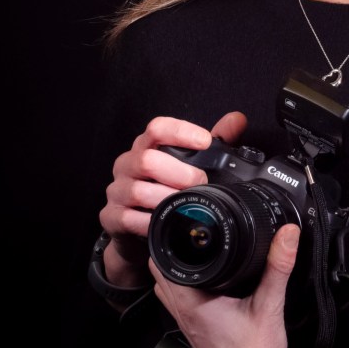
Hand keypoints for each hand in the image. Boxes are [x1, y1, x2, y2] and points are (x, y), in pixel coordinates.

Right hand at [98, 111, 247, 288]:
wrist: (138, 228)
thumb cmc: (166, 187)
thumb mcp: (190, 162)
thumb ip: (216, 140)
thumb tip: (237, 119)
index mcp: (146, 146)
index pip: (157, 128)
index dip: (181, 132)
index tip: (205, 141)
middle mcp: (127, 164)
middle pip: (147, 160)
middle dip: (179, 172)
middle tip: (200, 182)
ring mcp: (117, 190)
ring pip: (139, 191)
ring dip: (167, 199)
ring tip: (186, 204)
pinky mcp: (111, 217)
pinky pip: (129, 219)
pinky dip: (151, 222)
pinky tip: (166, 222)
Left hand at [150, 224, 336, 347]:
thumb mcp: (269, 306)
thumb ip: (278, 266)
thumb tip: (288, 233)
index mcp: (191, 302)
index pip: (162, 260)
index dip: (167, 236)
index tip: (180, 217)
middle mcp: (182, 311)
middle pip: (161, 269)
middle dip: (171, 246)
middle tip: (191, 226)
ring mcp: (186, 322)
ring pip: (168, 285)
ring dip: (177, 265)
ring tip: (196, 246)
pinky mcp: (196, 329)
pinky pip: (180, 298)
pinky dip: (186, 283)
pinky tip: (209, 277)